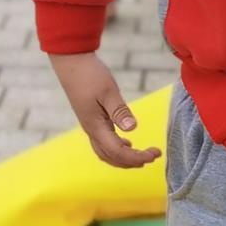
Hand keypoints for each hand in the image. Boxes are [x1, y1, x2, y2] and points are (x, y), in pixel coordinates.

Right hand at [50, 52, 159, 167]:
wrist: (70, 63)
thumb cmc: (89, 75)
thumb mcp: (108, 91)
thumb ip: (119, 111)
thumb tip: (133, 129)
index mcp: (95, 126)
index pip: (118, 151)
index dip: (137, 157)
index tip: (155, 153)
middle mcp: (91, 130)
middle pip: (112, 158)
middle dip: (133, 162)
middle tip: (153, 156)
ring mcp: (90, 126)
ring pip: (106, 153)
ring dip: (124, 158)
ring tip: (142, 156)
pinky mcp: (91, 120)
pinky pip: (104, 144)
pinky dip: (116, 149)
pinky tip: (127, 143)